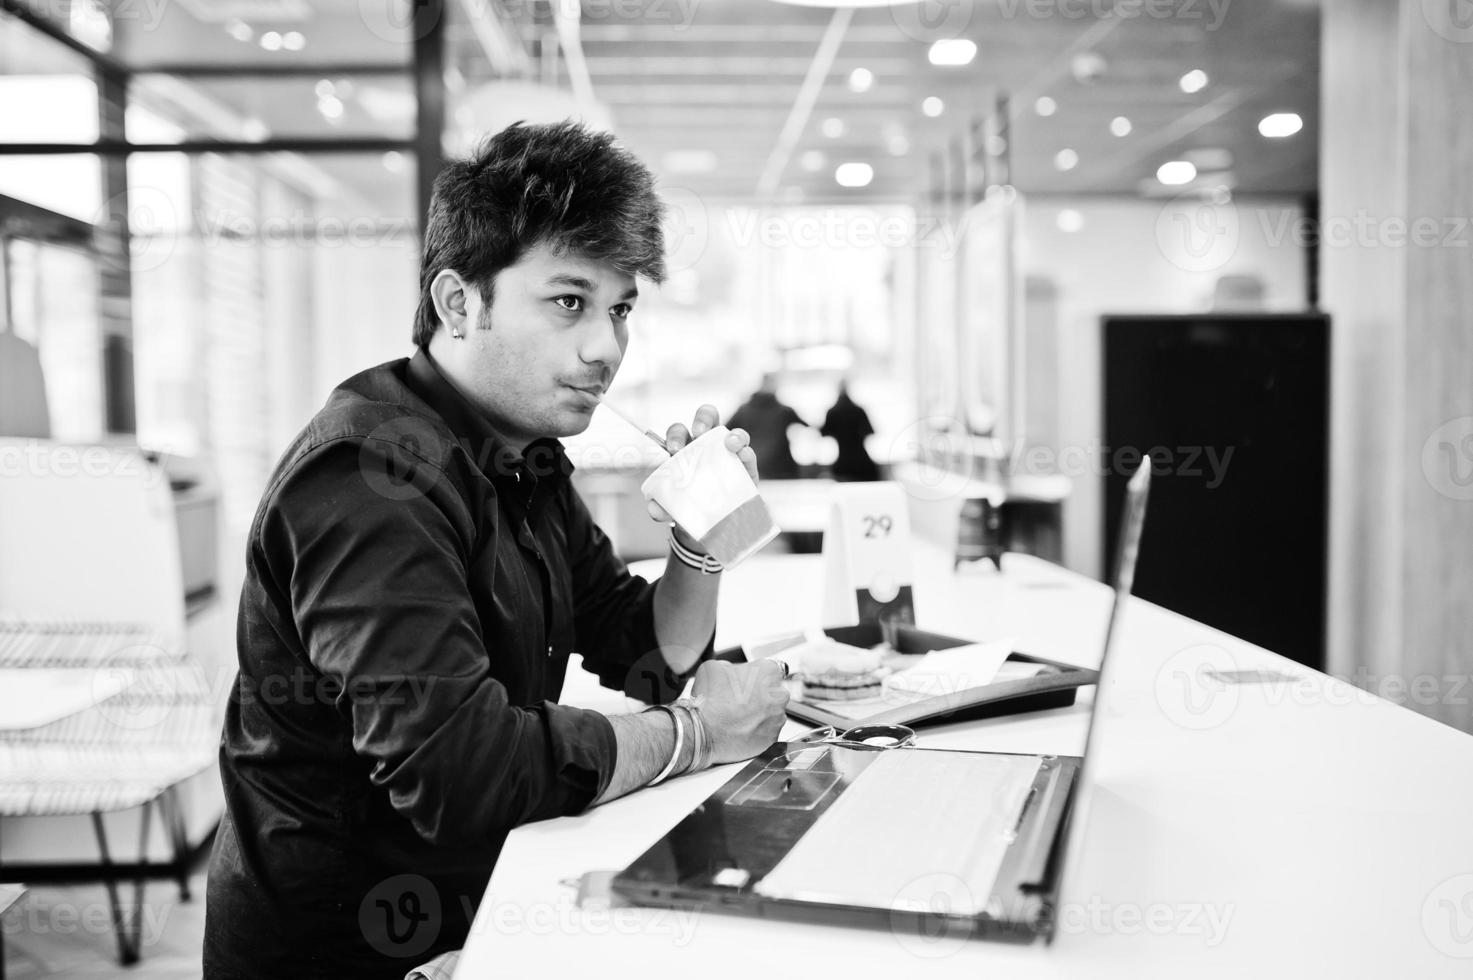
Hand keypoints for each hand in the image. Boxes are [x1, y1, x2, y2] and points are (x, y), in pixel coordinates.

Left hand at [646, 404, 760, 535]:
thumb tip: (655, 508)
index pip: (679, 432)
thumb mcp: (670, 506)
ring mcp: (729, 455)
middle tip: (699, 432)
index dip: (676, 435)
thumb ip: (660, 506)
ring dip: (733, 435)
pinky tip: (744, 455)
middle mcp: (708, 446)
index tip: (674, 449)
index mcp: (685, 450)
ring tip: (730, 443)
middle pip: (707, 419)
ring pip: (734, 434)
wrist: (709, 526)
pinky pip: (749, 455)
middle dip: (703, 419)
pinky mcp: (746, 470)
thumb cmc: (687, 505)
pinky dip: (747, 453)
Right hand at [689, 660, 789, 763]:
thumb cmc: (710, 699)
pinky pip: (767, 732)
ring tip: (736, 717)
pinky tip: (740, 730)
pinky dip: (756, 731)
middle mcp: (779, 694)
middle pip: (772, 691)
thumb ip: (730, 666)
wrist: (705, 732)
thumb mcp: (713, 667)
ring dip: (758, 714)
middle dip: (758, 695)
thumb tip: (731, 671)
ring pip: (771, 713)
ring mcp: (778, 718)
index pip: (767, 669)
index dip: (752, 675)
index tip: (744, 682)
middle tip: (738, 701)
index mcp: (769, 671)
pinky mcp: (773, 738)